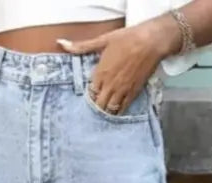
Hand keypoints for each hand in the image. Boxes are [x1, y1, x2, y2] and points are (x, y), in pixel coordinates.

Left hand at [58, 17, 177, 114]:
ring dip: (105, 112)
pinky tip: (115, 114)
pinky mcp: (133, 93)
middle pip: (98, 104)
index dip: (89, 96)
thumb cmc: (127, 39)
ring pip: (110, 109)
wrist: (150, 42)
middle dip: (96, 107)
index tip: (88, 98)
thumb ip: (82, 46)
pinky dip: (118, 113)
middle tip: (94, 110)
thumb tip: (62, 43)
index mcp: (100, 73)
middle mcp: (109, 85)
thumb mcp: (102, 40)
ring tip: (102, 115)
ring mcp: (121, 91)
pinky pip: (123, 108)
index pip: (90, 93)